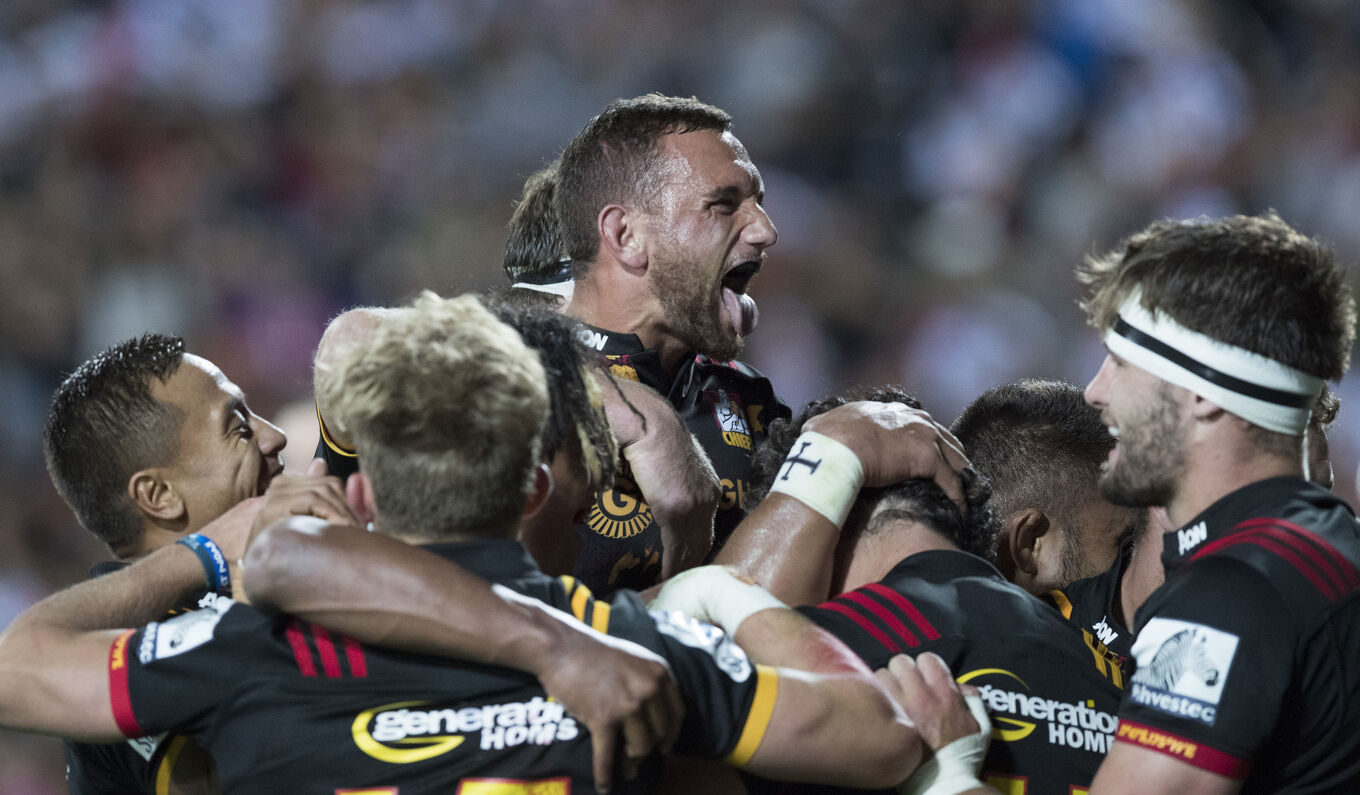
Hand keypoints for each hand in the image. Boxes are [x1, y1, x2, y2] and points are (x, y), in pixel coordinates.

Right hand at [246, 458, 359, 548]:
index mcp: (288, 485)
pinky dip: (332, 514)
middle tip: (362, 530)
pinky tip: (338, 531)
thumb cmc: (279, 548)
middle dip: (349, 508)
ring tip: (353, 534)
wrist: (248, 566)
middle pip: (329, 485)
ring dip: (344, 513)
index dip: (348, 503)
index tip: (360, 523)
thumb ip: (323, 501)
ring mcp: (277, 492)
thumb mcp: (306, 524)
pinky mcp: (276, 503)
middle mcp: (281, 484)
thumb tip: (333, 475)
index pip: (329, 483)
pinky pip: (315, 500)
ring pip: (325, 491)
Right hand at [536, 623, 684, 792]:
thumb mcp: (633, 658)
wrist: (561, 647)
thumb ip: (649, 680)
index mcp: (658, 673)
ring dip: (631, 764)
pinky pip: (607, 756)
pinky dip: (606, 775)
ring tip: (625, 771)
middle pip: (659, 734)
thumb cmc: (593, 652)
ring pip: (640, 748)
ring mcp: (627, 704)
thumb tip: (657, 712)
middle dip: (649, 751)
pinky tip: (604, 786)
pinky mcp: (603, 718)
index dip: (671, 734)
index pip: (677, 713)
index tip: (665, 746)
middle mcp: (648, 689)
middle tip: (638, 759)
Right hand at [601, 377, 718, 577]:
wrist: (642, 415)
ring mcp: (697, 505)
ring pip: (692, 550)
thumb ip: (659, 483)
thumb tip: (640, 496)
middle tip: (675, 589)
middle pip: (702, 543)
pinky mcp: (679, 511)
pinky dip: (670, 572)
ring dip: (679, 574)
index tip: (681, 567)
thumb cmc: (643, 431)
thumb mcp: (660, 463)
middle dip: (690, 567)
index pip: (704, 527)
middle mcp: (709, 497)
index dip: (693, 549)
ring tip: (666, 594)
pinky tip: (661, 586)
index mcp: (706, 485)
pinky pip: (677, 551)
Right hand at [804, 402, 968, 506]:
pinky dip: (958, 497)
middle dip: (951, 457)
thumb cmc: (826, 438)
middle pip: (945, 439)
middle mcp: (914, 419)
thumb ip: (826, 426)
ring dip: (959, 476)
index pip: (919, 425)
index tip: (925, 457)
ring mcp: (924, 436)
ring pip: (955, 458)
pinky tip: (960, 510)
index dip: (925, 441)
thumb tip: (811, 430)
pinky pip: (951, 481)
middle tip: (953, 477)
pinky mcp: (928, 458)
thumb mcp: (824, 425)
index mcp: (892, 411)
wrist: (836, 447)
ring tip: (962, 494)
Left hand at [876, 652, 981, 751]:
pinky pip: (870, 695)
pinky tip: (876, 711)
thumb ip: (971, 701)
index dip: (924, 668)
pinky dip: (872, 699)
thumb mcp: (977, 726)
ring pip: (881, 674)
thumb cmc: (961, 755)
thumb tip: (965, 688)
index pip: (928, 659)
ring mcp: (900, 706)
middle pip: (901, 662)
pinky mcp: (884, 720)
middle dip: (901, 673)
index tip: (922, 680)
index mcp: (946, 693)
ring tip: (889, 700)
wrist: (944, 782)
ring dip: (884, 684)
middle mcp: (922, 695)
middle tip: (903, 688)